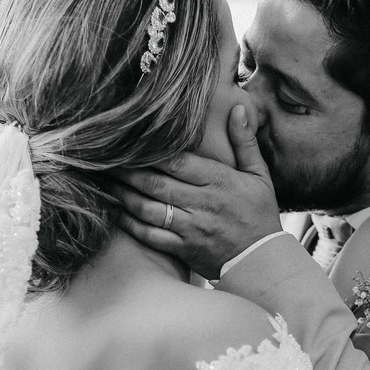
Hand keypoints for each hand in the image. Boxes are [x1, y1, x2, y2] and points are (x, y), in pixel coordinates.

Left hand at [109, 105, 282, 278]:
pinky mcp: (183, 248)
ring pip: (148, 209)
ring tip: (106, 183)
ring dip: (124, 195)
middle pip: (156, 183)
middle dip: (127, 171)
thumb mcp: (259, 176)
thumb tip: (236, 108)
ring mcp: (190, 228)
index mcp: (219, 181)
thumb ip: (244, 142)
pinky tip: (116, 213)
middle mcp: (202, 203)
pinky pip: (150, 236)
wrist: (263, 262)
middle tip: (105, 159)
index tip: (130, 141)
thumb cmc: (260, 215)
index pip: (178, 162)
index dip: (150, 152)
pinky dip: (130, 225)